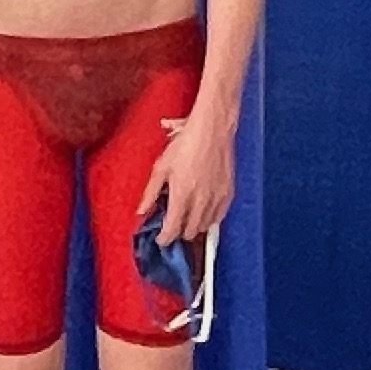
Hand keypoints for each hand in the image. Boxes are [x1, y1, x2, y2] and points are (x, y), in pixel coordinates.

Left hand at [138, 106, 237, 255]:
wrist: (213, 130)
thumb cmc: (186, 144)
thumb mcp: (161, 167)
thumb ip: (151, 192)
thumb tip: (142, 211)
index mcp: (182, 195)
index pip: (173, 229)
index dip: (165, 238)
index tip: (161, 239)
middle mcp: (201, 201)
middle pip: (189, 232)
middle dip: (178, 233)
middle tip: (171, 226)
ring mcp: (217, 199)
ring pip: (205, 227)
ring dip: (194, 227)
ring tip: (186, 219)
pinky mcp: (229, 194)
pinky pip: (219, 218)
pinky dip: (210, 220)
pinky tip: (203, 213)